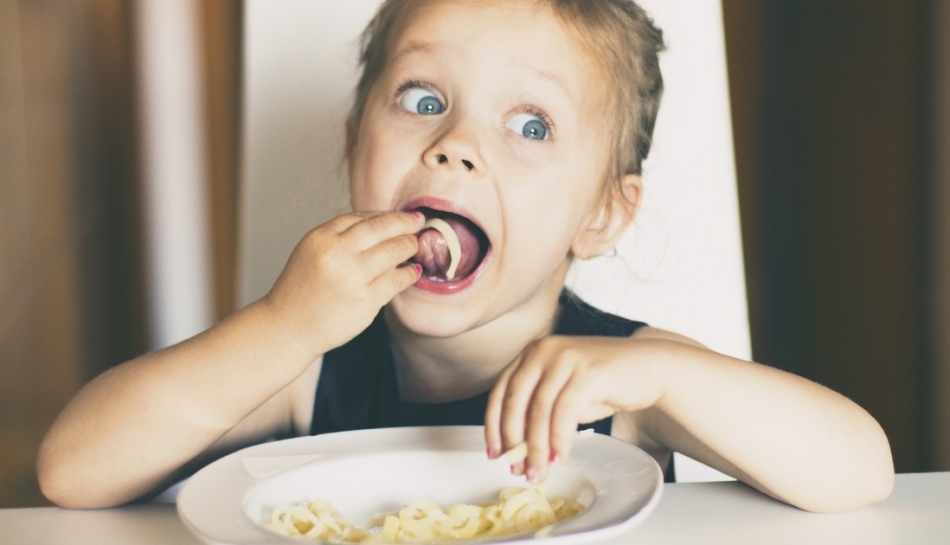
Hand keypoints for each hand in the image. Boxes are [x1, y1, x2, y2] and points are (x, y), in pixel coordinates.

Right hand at [261, 211, 424, 358]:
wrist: (288, 327)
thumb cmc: (301, 290)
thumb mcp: (311, 251)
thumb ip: (340, 236)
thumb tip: (382, 224)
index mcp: (321, 238)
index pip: (362, 218)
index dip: (387, 215)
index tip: (402, 216)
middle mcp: (336, 254)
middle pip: (382, 229)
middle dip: (405, 224)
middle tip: (418, 224)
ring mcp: (352, 278)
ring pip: (394, 251)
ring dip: (409, 246)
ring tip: (415, 246)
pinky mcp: (365, 301)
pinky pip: (397, 280)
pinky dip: (409, 273)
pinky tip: (413, 271)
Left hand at [484, 335, 664, 483]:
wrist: (648, 366)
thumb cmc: (603, 382)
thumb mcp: (562, 392)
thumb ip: (538, 412)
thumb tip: (517, 451)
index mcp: (531, 353)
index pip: (500, 391)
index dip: (494, 426)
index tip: (494, 453)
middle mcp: (543, 350)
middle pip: (515, 403)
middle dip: (514, 442)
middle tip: (517, 469)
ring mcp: (565, 358)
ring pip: (539, 411)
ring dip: (536, 448)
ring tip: (538, 472)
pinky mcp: (587, 372)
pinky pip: (564, 413)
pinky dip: (559, 440)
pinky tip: (560, 457)